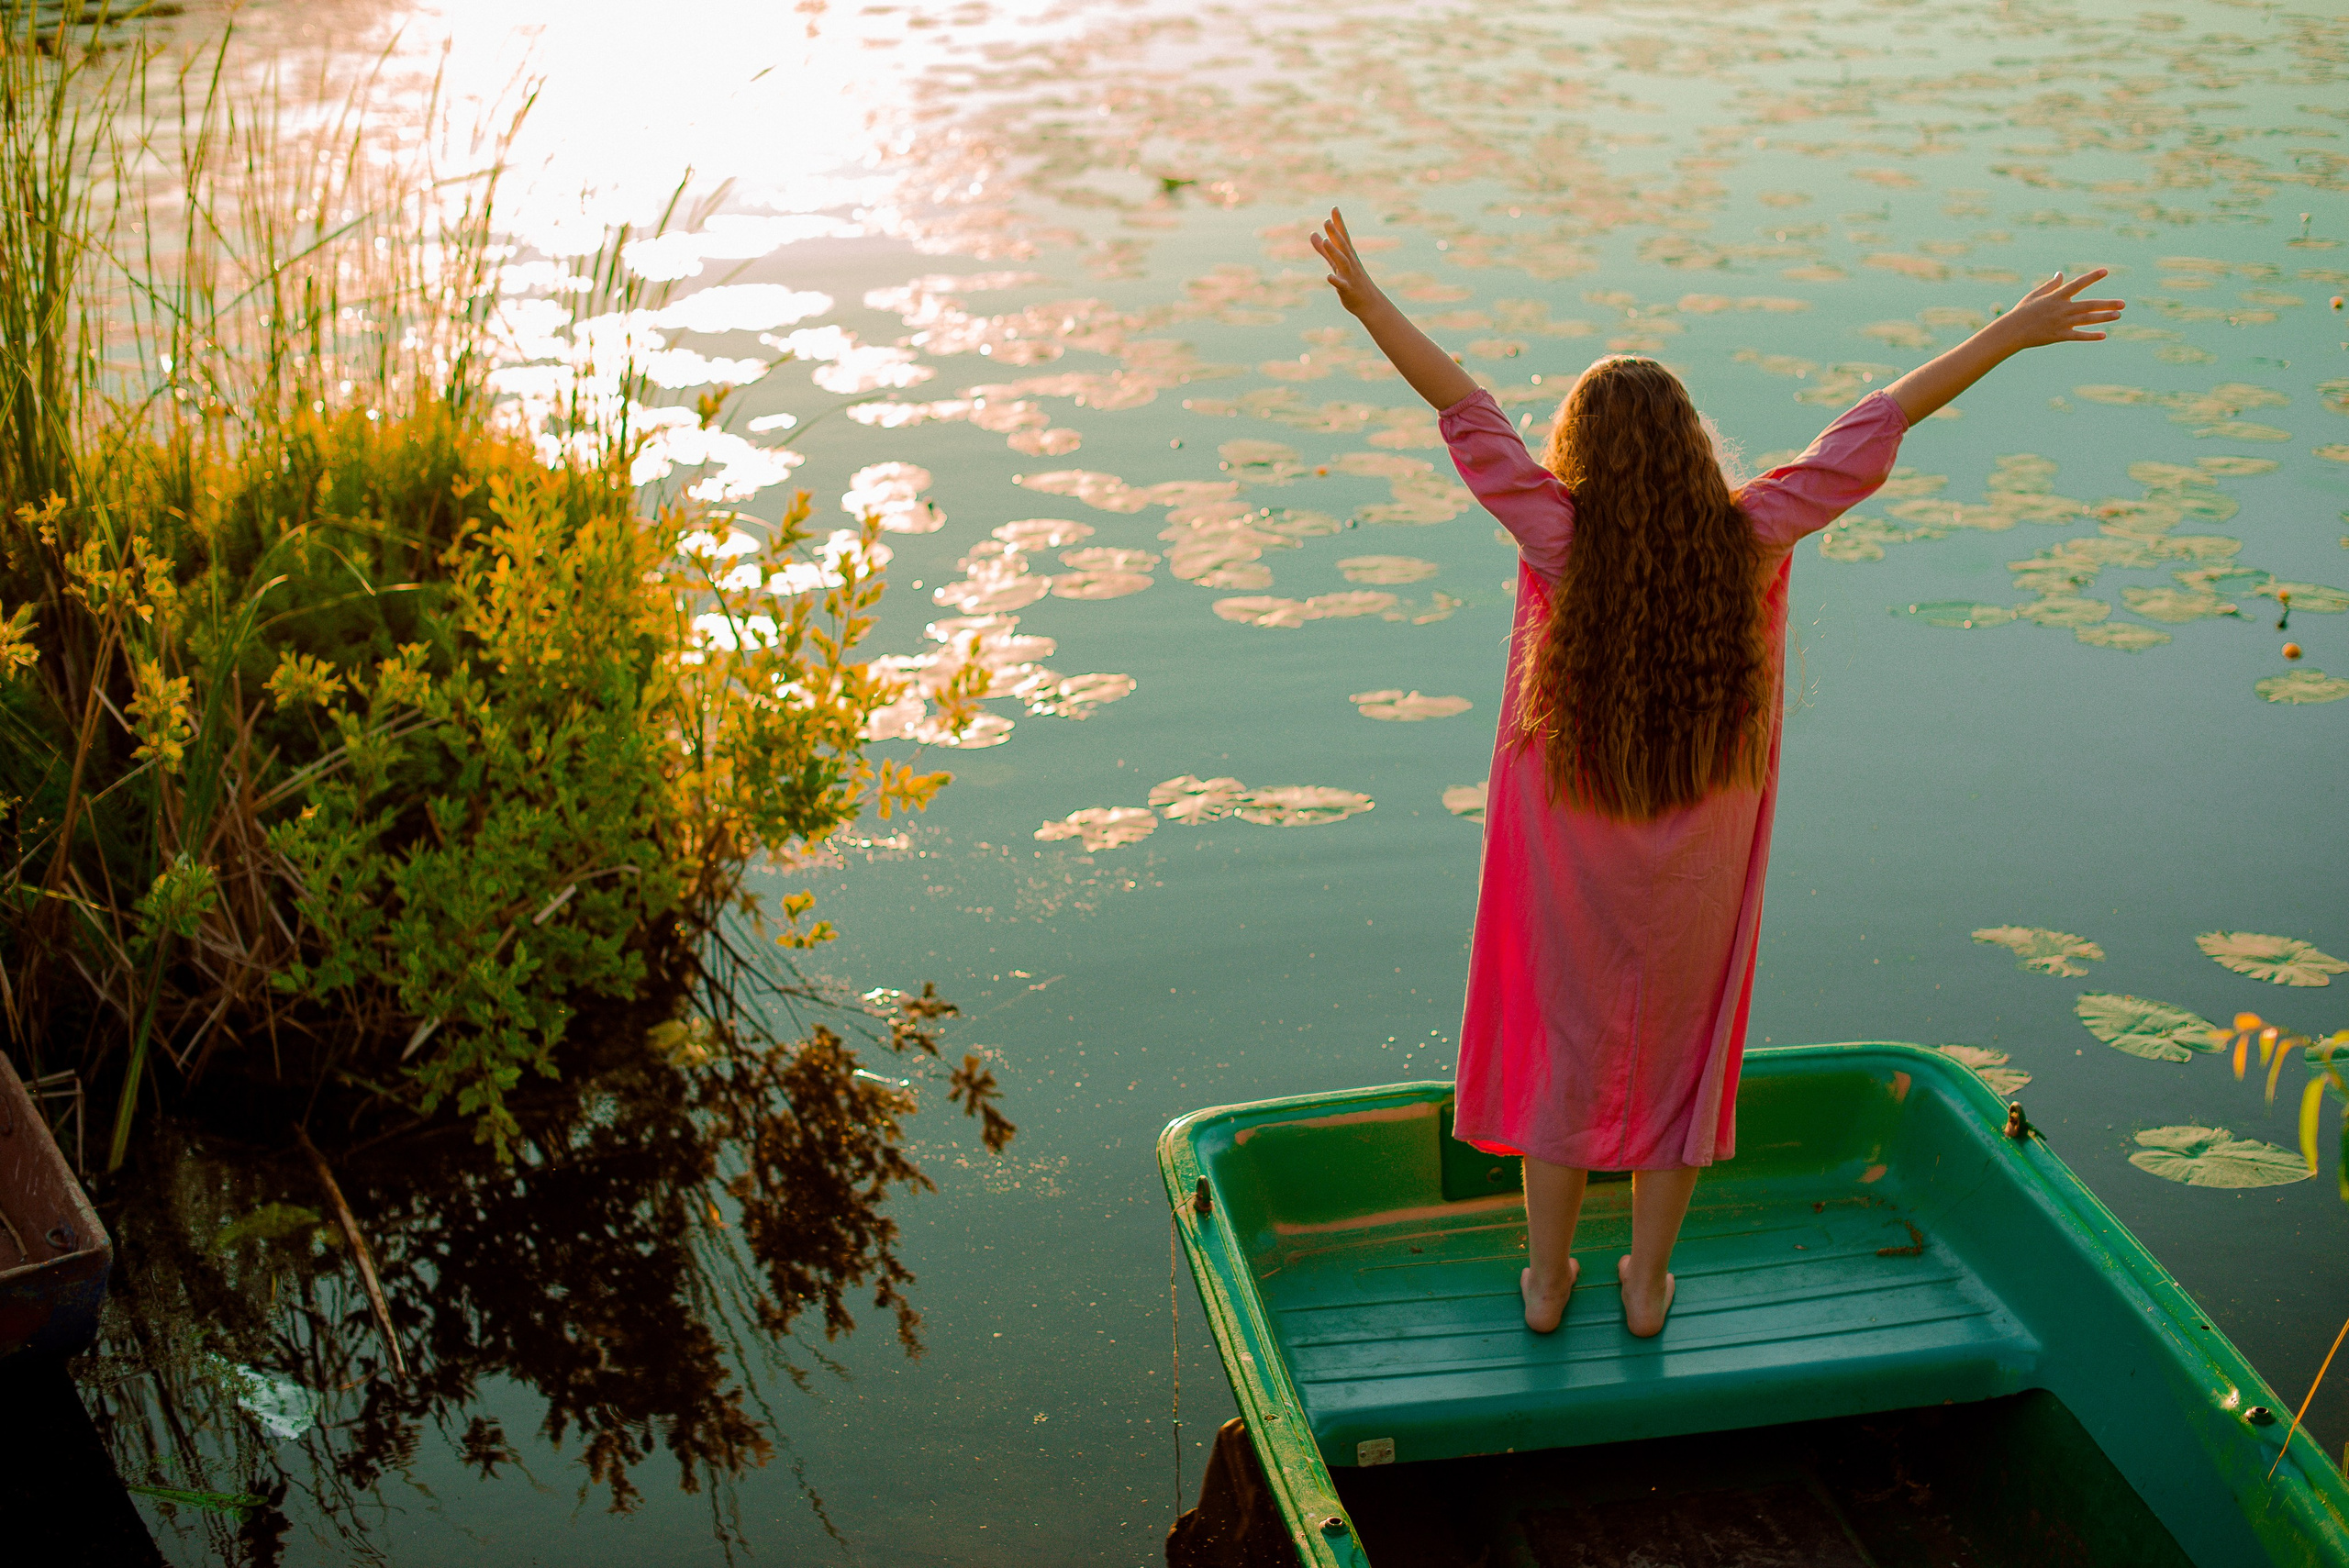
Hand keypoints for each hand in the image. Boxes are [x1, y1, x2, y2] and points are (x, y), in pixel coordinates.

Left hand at [1308, 207, 1388, 319]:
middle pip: (1342, 246)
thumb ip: (1323, 250)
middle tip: (1327, 221)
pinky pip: (1341, 285)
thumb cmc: (1352, 281)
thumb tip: (1312, 233)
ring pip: (1342, 262)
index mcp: (1347, 256)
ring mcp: (1350, 276)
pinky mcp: (1348, 290)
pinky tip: (1329, 276)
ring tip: (1326, 242)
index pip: (1343, 236)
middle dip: (1335, 234)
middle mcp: (1350, 263)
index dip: (1338, 223)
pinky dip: (1335, 280)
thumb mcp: (1336, 263)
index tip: (1334, 208)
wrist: (1370, 304)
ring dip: (1334, 252)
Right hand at [1996, 269, 2124, 347]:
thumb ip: (2051, 285)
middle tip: (2123, 303)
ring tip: (2118, 315)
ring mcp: (2061, 323)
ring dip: (2103, 317)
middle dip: (2106, 304)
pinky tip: (2103, 335)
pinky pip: (2077, 336)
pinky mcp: (2058, 336)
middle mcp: (2061, 309)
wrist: (2011, 331)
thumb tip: (2061, 273)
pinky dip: (2090, 336)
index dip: (2092, 277)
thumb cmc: (2021, 312)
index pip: (2077, 284)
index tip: (2105, 271)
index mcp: (2056, 297)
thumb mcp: (2035, 295)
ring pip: (2086, 319)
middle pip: (2088, 305)